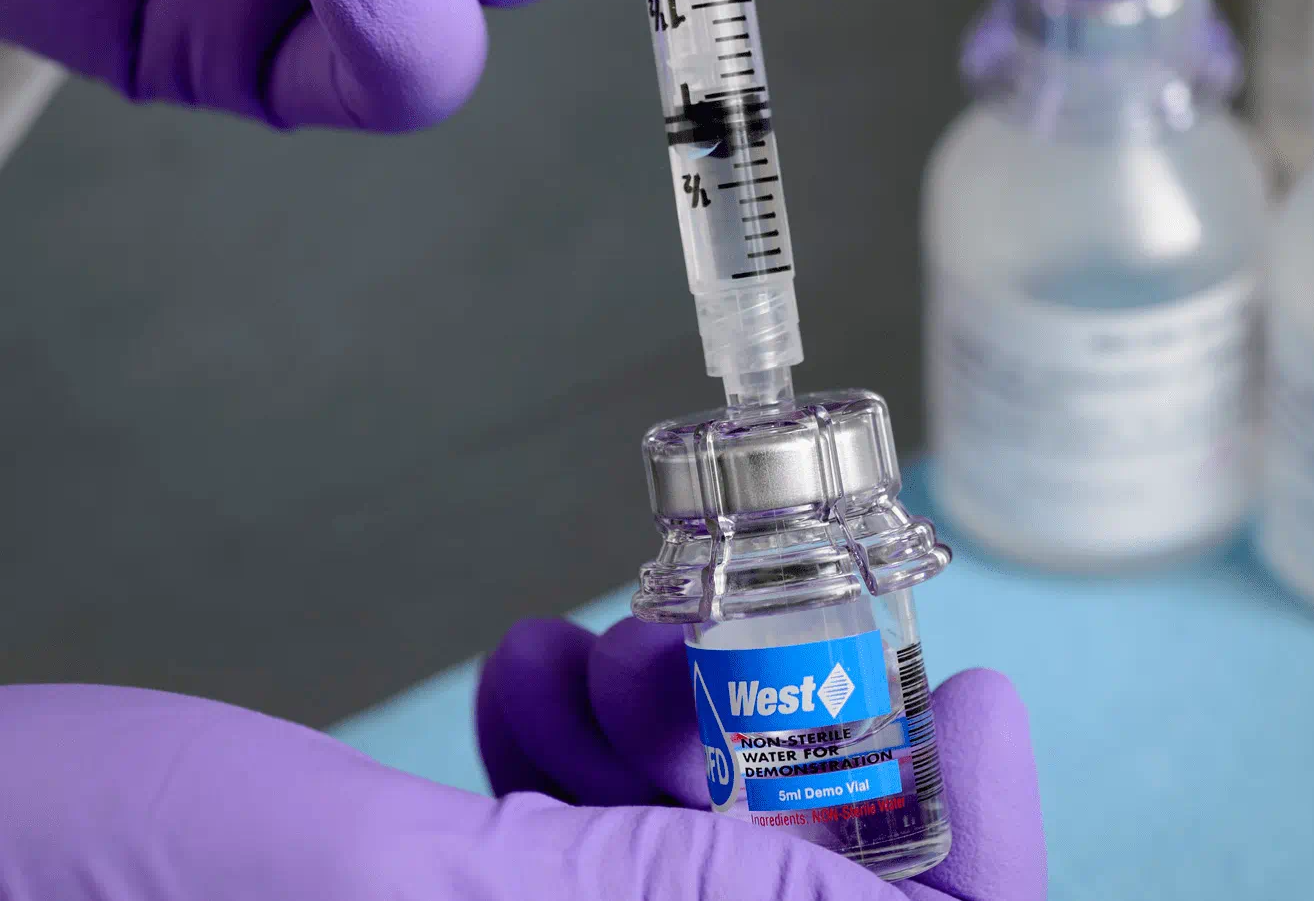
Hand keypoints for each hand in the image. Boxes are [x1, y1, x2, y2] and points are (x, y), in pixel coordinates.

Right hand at [0, 650, 1039, 900]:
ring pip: (693, 856)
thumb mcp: (405, 893)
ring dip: (665, 735)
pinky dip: (580, 743)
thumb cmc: (129, 880)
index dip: (983, 871)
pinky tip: (530, 674)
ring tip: (586, 653)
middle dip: (790, 764)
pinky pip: (593, 842)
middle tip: (730, 638)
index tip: (982, 707)